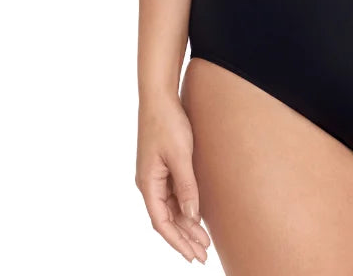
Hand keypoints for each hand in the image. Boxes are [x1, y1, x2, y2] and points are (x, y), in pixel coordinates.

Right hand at [136, 93, 212, 263]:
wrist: (160, 97)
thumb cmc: (168, 123)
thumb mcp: (181, 155)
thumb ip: (187, 186)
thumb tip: (192, 215)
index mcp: (148, 183)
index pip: (161, 222)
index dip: (177, 241)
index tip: (193, 255)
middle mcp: (149, 183)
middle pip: (166, 219)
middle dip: (184, 238)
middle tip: (203, 255)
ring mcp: (155, 175)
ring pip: (170, 209)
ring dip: (186, 225)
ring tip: (204, 242)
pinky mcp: (163, 167)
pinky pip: (173, 195)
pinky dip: (185, 208)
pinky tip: (197, 216)